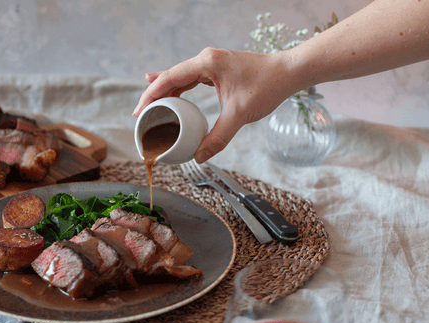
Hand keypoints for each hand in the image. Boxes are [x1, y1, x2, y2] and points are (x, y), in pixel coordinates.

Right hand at [133, 47, 297, 162]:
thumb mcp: (239, 114)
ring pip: (179, 77)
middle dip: (153, 95)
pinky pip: (191, 78)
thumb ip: (218, 137)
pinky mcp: (218, 68)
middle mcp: (206, 59)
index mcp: (207, 63)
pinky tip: (171, 92)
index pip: (169, 78)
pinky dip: (179, 88)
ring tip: (149, 107)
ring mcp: (212, 62)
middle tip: (140, 115)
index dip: (151, 95)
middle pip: (170, 76)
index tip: (139, 112)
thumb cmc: (267, 86)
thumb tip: (199, 157)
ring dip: (165, 91)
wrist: (289, 72)